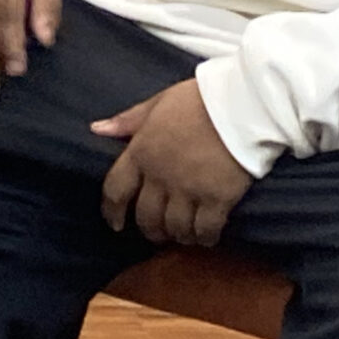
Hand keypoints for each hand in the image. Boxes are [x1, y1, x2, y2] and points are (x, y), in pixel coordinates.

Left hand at [95, 80, 254, 245]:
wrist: (242, 105)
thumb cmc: (198, 100)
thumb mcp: (157, 104)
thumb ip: (128, 121)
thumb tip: (96, 129)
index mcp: (141, 151)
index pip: (115, 189)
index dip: (112, 210)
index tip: (115, 223)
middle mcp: (160, 176)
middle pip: (146, 215)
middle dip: (150, 229)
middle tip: (157, 232)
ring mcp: (188, 189)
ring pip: (175, 227)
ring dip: (177, 235)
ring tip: (183, 235)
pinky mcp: (218, 199)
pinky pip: (205, 230)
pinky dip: (203, 238)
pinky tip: (206, 237)